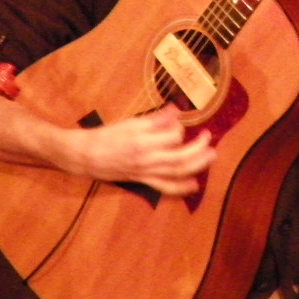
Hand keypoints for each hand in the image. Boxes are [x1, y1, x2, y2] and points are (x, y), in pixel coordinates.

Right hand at [67, 105, 215, 196]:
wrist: (86, 156)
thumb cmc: (107, 136)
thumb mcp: (130, 122)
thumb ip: (155, 119)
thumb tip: (176, 110)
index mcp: (143, 141)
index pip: (173, 135)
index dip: (180, 128)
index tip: (179, 122)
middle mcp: (147, 159)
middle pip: (181, 157)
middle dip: (199, 148)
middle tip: (209, 138)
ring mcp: (146, 172)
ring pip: (177, 172)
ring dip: (197, 165)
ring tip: (211, 156)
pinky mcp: (143, 181)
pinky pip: (165, 187)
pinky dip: (181, 188)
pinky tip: (195, 185)